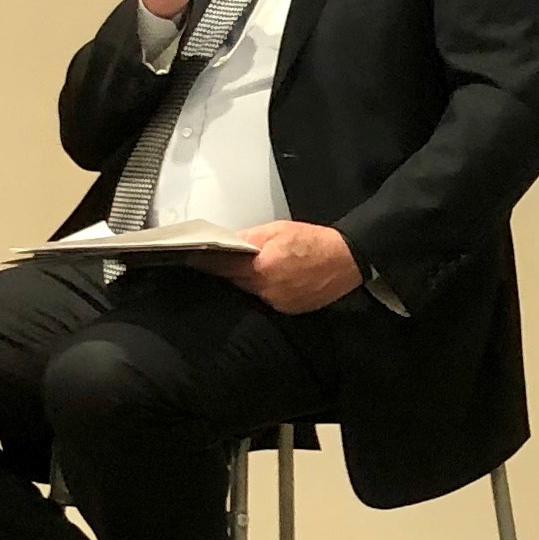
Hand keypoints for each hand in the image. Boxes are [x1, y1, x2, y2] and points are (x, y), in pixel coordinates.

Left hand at [193, 220, 363, 314]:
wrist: (347, 259)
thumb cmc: (315, 241)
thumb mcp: (278, 229)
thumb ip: (249, 237)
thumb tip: (226, 242)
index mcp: (262, 267)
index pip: (223, 267)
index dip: (206, 262)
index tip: (192, 258)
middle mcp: (267, 289)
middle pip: (235, 281)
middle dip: (230, 270)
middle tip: (228, 259)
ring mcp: (278, 303)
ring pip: (250, 292)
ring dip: (248, 281)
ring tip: (260, 267)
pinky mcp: (288, 310)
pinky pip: (267, 300)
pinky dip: (265, 290)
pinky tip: (275, 279)